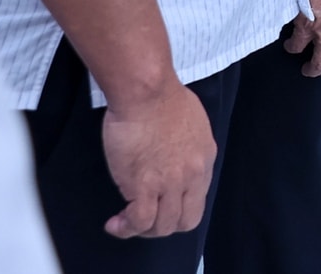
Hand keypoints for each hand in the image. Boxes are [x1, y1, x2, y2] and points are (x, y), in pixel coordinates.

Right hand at [99, 81, 216, 238]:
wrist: (147, 92)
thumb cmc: (161, 97)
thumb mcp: (191, 122)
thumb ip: (187, 145)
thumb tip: (174, 155)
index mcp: (204, 158)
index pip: (198, 198)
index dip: (177, 207)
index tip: (160, 204)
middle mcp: (192, 175)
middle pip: (186, 220)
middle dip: (164, 225)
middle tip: (144, 219)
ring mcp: (170, 182)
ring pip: (163, 226)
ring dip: (143, 230)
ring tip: (125, 223)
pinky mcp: (144, 185)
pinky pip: (140, 221)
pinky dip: (127, 227)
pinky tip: (115, 223)